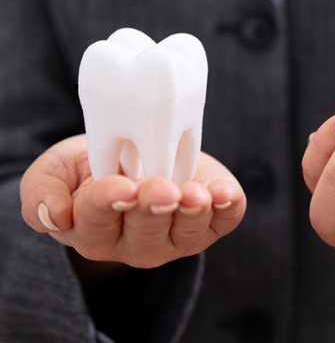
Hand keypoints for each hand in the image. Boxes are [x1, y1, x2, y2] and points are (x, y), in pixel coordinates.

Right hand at [20, 134, 245, 267]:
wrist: (136, 154)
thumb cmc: (92, 165)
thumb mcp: (54, 170)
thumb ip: (42, 192)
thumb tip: (54, 217)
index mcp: (94, 231)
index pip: (98, 221)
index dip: (110, 203)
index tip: (123, 186)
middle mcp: (136, 243)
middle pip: (146, 231)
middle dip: (155, 208)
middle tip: (163, 188)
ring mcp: (176, 237)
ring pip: (188, 233)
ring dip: (194, 213)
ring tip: (196, 194)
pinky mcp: (208, 223)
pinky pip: (224, 222)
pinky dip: (228, 208)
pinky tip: (225, 193)